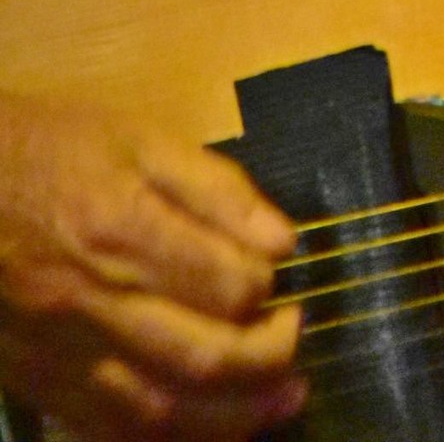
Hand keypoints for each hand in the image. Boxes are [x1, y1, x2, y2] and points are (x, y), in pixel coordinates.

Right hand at [0, 90, 304, 439]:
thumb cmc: (51, 147)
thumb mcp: (137, 137)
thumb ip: (215, 188)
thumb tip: (284, 241)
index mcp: (123, 229)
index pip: (226, 285)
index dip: (270, 289)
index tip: (285, 277)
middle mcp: (95, 303)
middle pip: (201, 359)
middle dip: (268, 359)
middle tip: (297, 337)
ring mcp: (64, 353)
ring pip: (161, 412)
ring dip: (235, 417)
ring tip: (283, 400)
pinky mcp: (40, 382)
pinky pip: (110, 431)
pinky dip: (169, 438)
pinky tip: (208, 427)